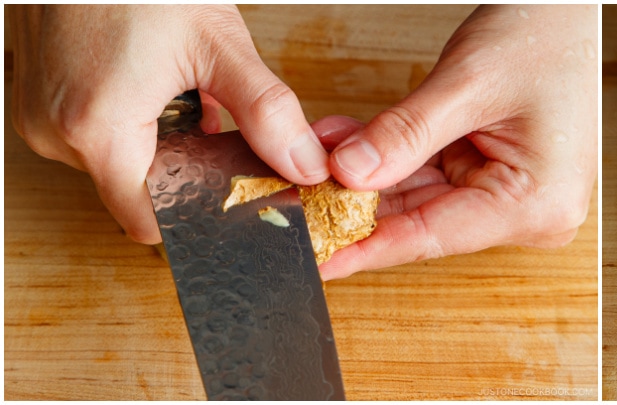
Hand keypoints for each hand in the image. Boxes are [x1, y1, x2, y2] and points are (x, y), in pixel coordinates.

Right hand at [11, 5, 328, 243]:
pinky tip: (152, 78)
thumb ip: (267, 114)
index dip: (197, 214)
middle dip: (184, 162)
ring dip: (158, 136)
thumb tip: (305, 166)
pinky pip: (90, 128)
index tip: (232, 194)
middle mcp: (56, 131)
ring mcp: (37, 113)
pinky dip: (130, 115)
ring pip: (116, 157)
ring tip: (182, 88)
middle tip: (216, 120)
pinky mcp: (33, 93)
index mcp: (97, 130)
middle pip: (136, 187)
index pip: (150, 221)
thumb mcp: (218, 45)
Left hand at [317, 5, 596, 278]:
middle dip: (356, 203)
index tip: (317, 256)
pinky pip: (428, 174)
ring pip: (418, 197)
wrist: (566, 8)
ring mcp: (511, 193)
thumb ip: (405, 134)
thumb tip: (349, 173)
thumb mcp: (465, 85)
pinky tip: (343, 144)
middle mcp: (529, 210)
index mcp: (537, 204)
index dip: (366, 244)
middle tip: (295, 198)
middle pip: (422, 220)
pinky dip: (388, 157)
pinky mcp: (494, 174)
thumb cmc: (544, 37)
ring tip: (312, 160)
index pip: (433, 234)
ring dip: (365, 176)